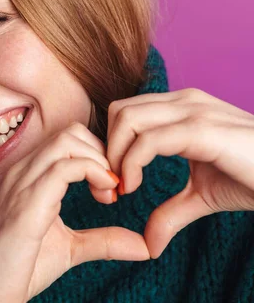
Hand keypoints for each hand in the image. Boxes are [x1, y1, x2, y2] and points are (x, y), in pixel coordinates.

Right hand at [0, 122, 149, 302]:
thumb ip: (103, 240)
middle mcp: (23, 170)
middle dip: (102, 152)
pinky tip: (105, 196)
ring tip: (110, 192)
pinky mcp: (27, 203)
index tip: (113, 187)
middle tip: (115, 187)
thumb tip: (143, 245)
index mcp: (29, 175)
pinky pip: (64, 167)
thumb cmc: (20, 271)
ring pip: (67, 141)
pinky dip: (93, 173)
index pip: (68, 137)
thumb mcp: (70, 248)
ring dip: (99, 160)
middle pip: (71, 132)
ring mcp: (22, 182)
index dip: (98, 154)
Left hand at [97, 87, 253, 258]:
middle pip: (120, 110)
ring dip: (115, 156)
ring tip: (123, 187)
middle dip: (106, 149)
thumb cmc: (251, 178)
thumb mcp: (202, 196)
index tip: (115, 181)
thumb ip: (171, 211)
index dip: (111, 144)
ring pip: (127, 118)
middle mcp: (183, 101)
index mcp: (181, 108)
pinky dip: (131, 164)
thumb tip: (149, 243)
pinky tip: (134, 188)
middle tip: (113, 185)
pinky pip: (149, 140)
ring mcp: (193, 111)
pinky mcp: (202, 129)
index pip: (126, 111)